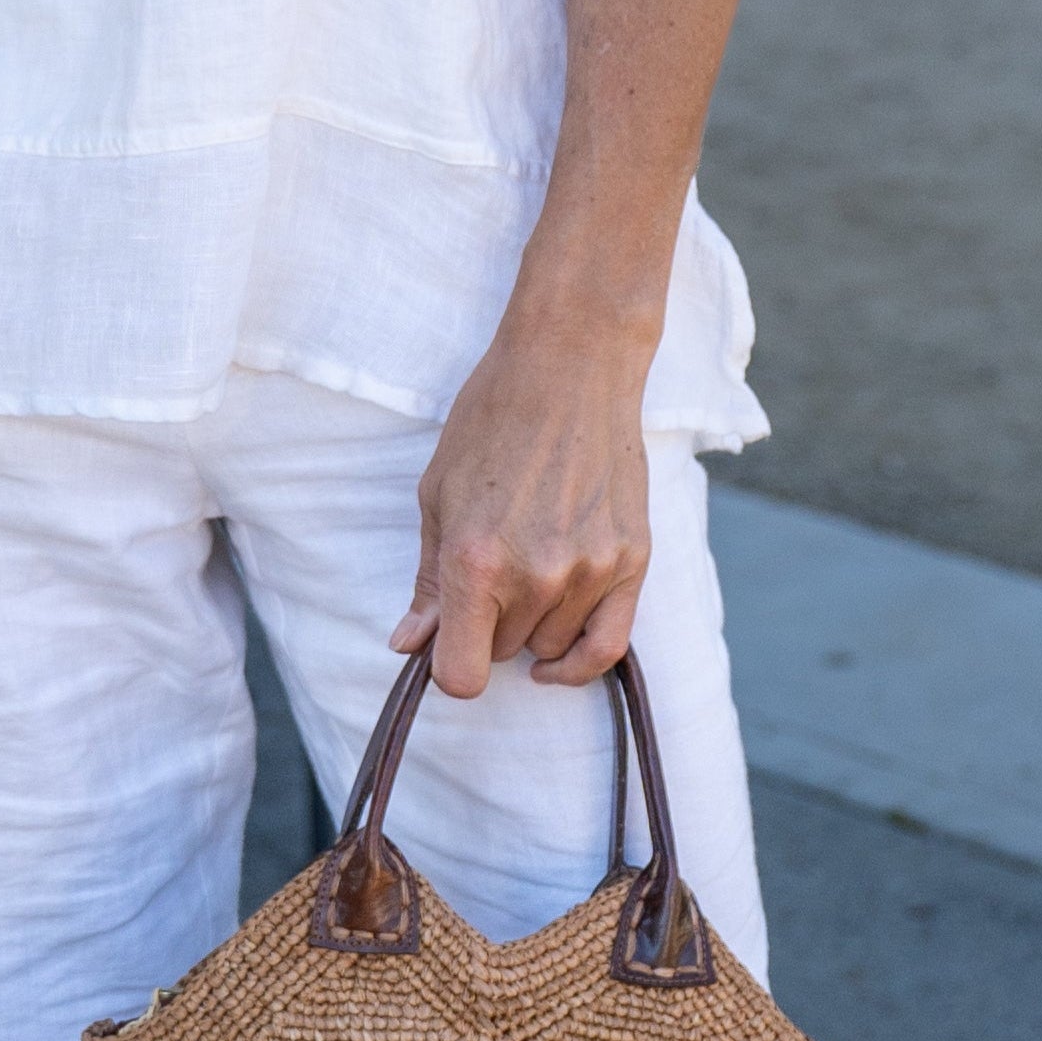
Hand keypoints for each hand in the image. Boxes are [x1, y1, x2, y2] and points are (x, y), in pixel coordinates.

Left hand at [398, 308, 651, 694]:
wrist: (571, 366)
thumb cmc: (492, 420)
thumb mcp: (438, 495)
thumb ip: (429, 580)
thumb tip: (410, 644)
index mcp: (476, 561)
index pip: (461, 673)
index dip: (446, 667)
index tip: (444, 644)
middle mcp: (536, 576)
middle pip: (502, 655)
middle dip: (486, 627)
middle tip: (488, 572)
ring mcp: (590, 571)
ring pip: (549, 646)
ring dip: (532, 627)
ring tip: (526, 567)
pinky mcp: (632, 560)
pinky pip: (609, 645)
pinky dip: (580, 663)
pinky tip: (557, 660)